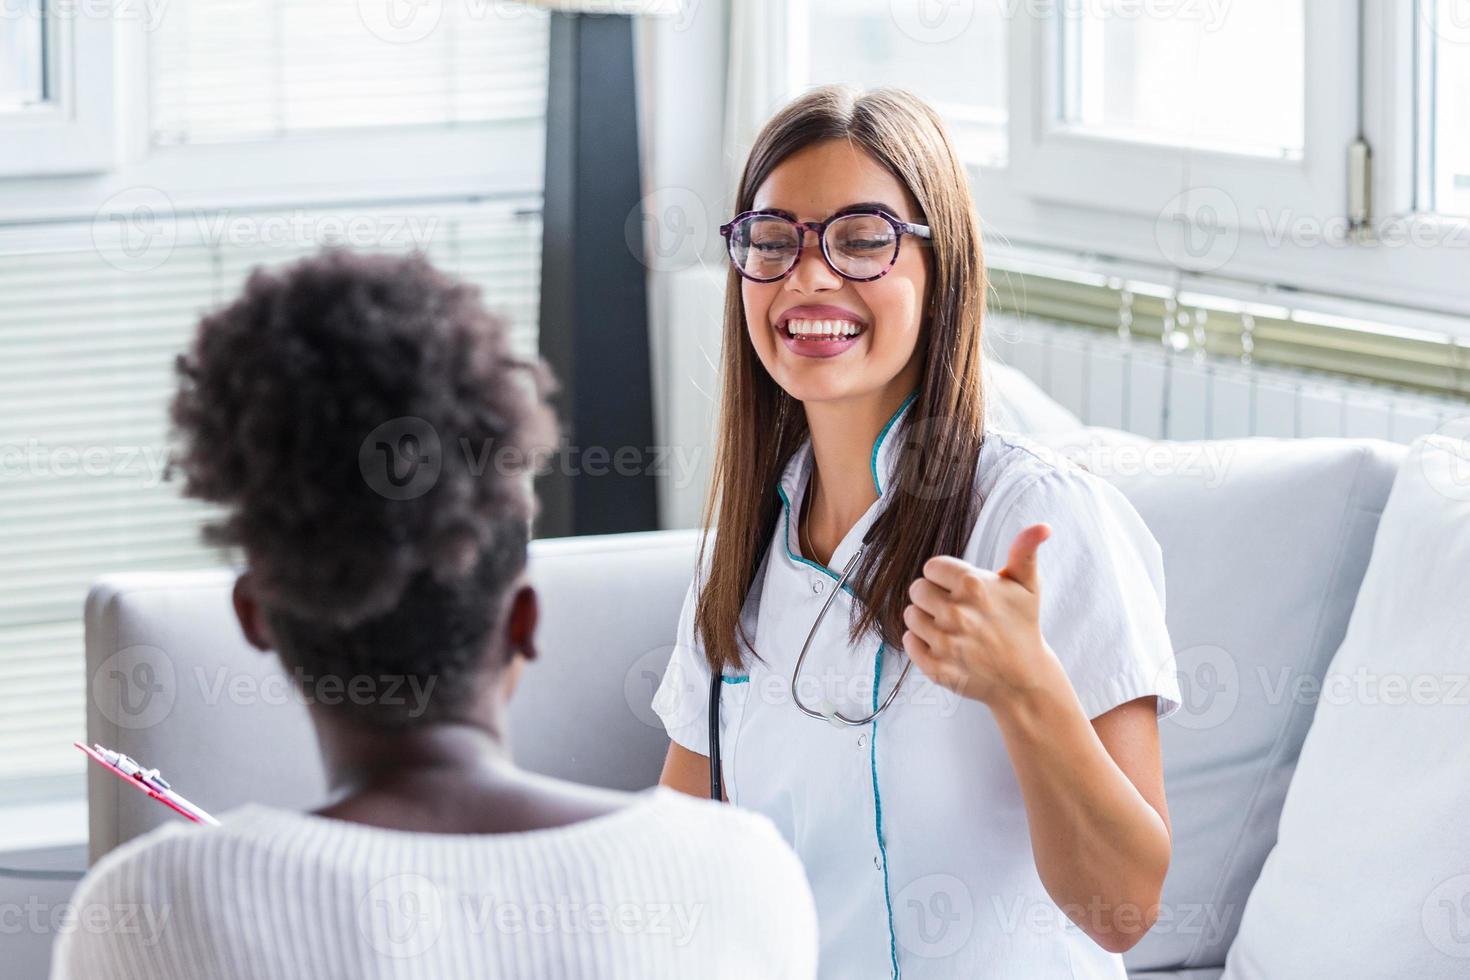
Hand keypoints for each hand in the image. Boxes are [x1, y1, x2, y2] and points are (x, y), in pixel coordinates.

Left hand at [901, 524, 1054, 705]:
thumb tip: (1042, 526)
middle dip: (932, 596)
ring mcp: (945, 642)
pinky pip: (909, 643)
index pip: (931, 567)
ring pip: (910, 615)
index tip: (958, 588)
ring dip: (924, 619)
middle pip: (916, 589)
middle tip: (953, 608)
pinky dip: (920, 643)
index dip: (943, 577)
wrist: (1024, 678)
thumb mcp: (1027, 586)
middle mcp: (956, 613)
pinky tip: (942, 645)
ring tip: (948, 627)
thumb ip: (1025, 551)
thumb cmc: (1022, 625)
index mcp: (973, 586)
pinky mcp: (937, 667)